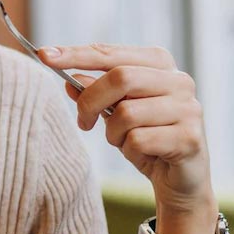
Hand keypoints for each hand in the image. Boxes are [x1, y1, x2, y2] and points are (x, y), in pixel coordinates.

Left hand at [40, 43, 214, 231]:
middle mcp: (178, 80)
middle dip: (91, 101)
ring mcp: (188, 108)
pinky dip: (130, 151)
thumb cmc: (146, 139)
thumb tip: (68, 79)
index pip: (110, 53)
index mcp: (159, 63)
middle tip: (84, 122)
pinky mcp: (189, 138)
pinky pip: (138, 141)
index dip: (75, 54)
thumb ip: (95, 93)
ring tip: (125, 141)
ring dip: (114, 134)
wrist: (180, 180)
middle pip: (119, 77)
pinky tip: (144, 155)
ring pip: (127, 113)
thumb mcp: (114, 113)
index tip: (43, 55)